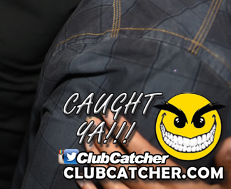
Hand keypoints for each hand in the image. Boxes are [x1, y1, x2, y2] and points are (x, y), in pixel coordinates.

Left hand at [77, 112, 230, 188]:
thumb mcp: (230, 188)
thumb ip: (230, 168)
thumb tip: (230, 144)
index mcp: (180, 185)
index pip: (148, 156)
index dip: (127, 134)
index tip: (109, 116)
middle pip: (126, 167)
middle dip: (106, 142)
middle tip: (89, 123)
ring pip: (116, 183)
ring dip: (98, 162)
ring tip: (85, 141)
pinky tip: (82, 178)